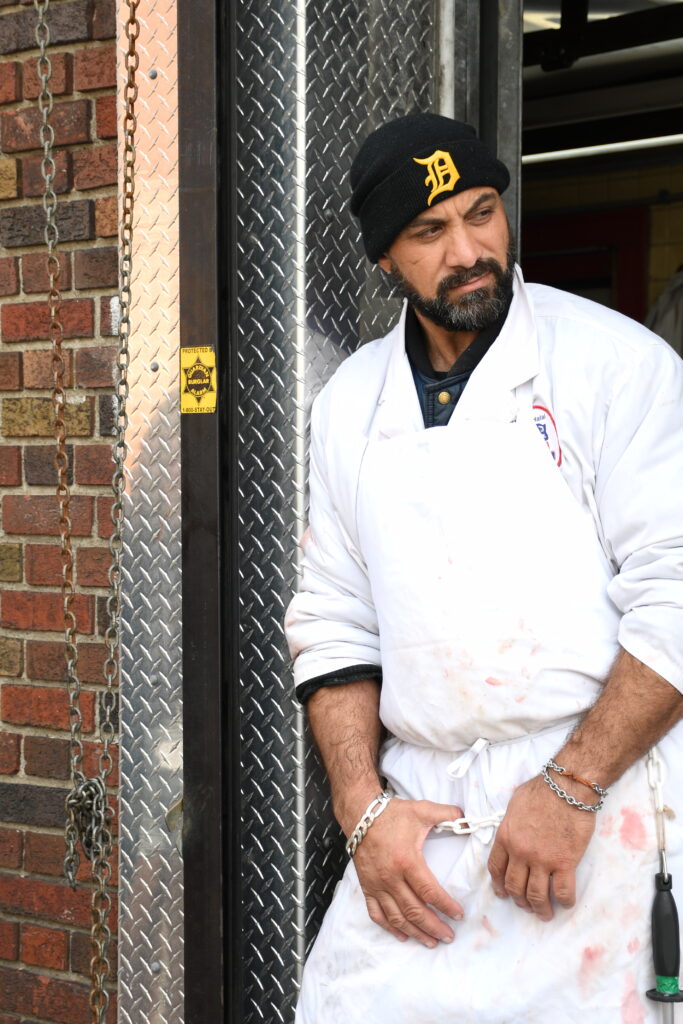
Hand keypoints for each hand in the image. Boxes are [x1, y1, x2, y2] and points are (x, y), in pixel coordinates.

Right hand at [350, 797, 465, 946]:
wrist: (360, 814)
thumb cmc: (392, 814)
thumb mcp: (422, 810)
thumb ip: (447, 813)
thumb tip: (467, 819)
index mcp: (407, 861)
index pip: (429, 892)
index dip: (445, 906)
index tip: (458, 914)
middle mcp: (391, 877)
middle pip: (415, 910)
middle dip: (434, 926)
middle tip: (448, 936)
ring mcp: (377, 884)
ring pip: (397, 917)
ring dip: (415, 932)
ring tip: (430, 942)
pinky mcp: (367, 886)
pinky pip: (377, 913)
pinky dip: (389, 927)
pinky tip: (402, 935)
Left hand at [487, 775, 596, 920]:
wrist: (567, 788)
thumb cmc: (541, 790)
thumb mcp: (514, 804)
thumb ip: (510, 823)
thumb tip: (511, 831)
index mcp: (506, 837)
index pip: (496, 868)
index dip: (498, 885)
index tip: (503, 893)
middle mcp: (520, 852)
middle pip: (515, 886)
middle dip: (519, 900)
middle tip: (525, 906)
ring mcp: (542, 860)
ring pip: (536, 895)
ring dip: (540, 909)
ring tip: (545, 913)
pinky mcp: (565, 862)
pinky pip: (563, 891)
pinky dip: (564, 902)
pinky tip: (565, 903)